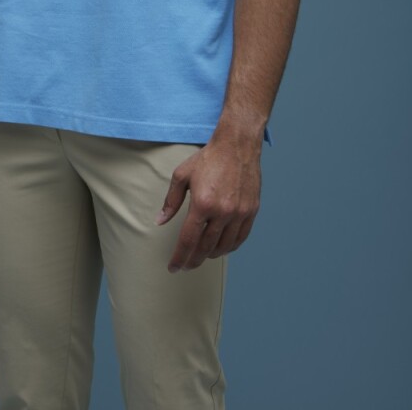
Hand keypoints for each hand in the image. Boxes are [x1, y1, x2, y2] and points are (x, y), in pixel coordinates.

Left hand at [155, 136, 261, 271]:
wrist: (237, 145)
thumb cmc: (208, 158)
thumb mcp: (182, 175)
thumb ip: (171, 201)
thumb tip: (160, 221)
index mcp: (202, 203)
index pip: (188, 240)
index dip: (179, 257)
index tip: (173, 267)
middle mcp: (222, 212)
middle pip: (206, 248)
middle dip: (193, 260)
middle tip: (186, 266)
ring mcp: (239, 213)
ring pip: (224, 246)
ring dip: (211, 255)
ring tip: (201, 255)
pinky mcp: (251, 211)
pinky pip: (240, 238)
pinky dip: (229, 247)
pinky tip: (221, 247)